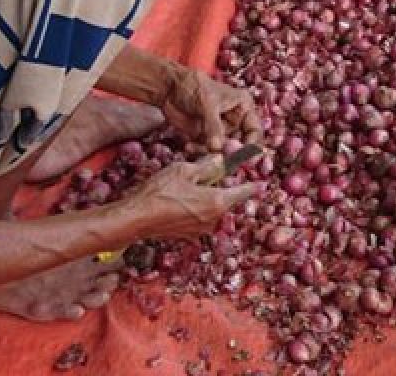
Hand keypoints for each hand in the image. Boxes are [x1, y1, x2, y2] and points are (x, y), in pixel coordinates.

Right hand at [124, 157, 258, 239]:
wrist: (135, 219)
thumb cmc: (159, 192)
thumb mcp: (184, 170)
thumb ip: (208, 165)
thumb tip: (221, 159)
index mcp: (218, 202)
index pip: (244, 192)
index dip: (252, 184)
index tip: (260, 182)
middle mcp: (213, 220)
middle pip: (227, 201)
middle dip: (222, 189)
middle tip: (209, 177)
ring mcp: (200, 230)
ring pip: (212, 211)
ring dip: (207, 200)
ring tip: (188, 188)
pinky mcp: (188, 236)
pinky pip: (199, 219)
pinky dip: (195, 210)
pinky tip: (179, 201)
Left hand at [162, 66, 263, 151]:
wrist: (169, 87)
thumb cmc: (194, 87)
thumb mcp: (207, 105)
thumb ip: (214, 127)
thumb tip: (218, 148)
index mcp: (243, 108)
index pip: (255, 131)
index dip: (252, 146)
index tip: (244, 158)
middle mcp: (235, 121)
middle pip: (240, 145)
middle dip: (230, 154)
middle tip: (219, 160)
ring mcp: (220, 131)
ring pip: (223, 152)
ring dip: (211, 154)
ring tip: (196, 148)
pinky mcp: (205, 137)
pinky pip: (207, 151)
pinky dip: (199, 151)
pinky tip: (188, 146)